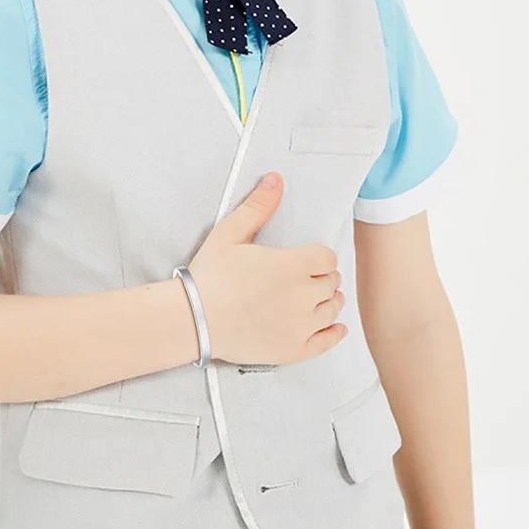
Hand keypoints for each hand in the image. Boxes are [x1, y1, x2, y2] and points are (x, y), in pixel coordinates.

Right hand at [187, 171, 346, 364]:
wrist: (192, 320)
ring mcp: (300, 325)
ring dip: (328, 301)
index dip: (319, 258)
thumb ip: (257, 207)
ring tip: (317, 298)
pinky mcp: (293, 350)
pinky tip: (335, 328)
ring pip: (332, 309)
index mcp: (292, 265)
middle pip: (331, 283)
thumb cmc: (209, 277)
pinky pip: (327, 342)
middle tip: (308, 278)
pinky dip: (334, 334)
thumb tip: (275, 179)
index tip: (308, 261)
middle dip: (322, 278)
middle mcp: (302, 296)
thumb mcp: (229, 234)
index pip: (327, 258)